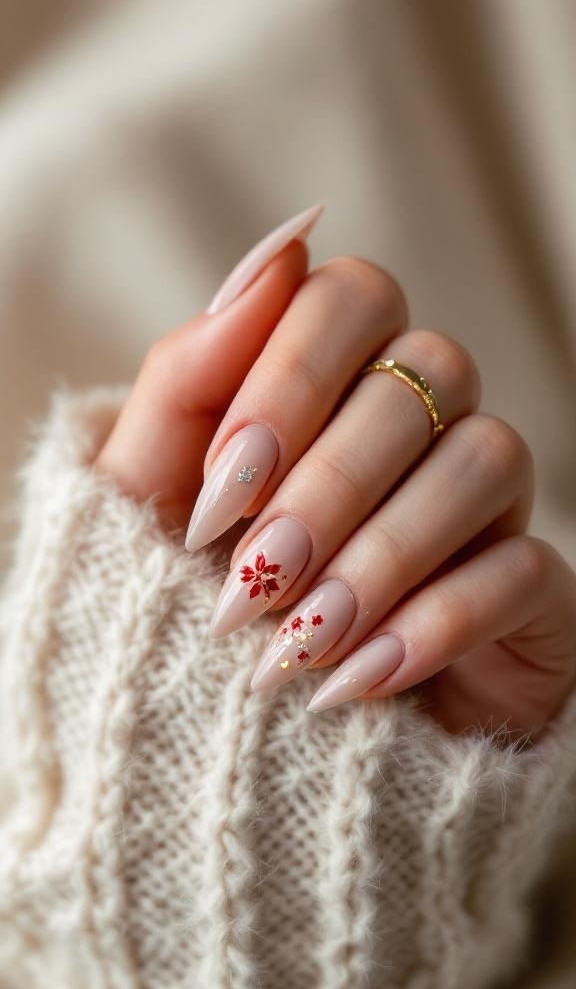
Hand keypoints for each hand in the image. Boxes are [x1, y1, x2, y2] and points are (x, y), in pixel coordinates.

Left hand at [95, 209, 575, 740]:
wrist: (234, 739)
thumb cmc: (183, 594)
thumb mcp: (147, 491)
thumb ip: (192, 373)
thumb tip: (279, 249)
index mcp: (335, 376)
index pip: (352, 294)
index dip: (291, 377)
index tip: (218, 488)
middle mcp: (422, 420)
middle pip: (431, 368)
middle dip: (330, 480)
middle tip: (250, 579)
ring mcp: (484, 502)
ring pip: (490, 456)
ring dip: (382, 555)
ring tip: (296, 646)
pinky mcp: (528, 591)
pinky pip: (523, 571)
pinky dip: (435, 624)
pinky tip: (356, 682)